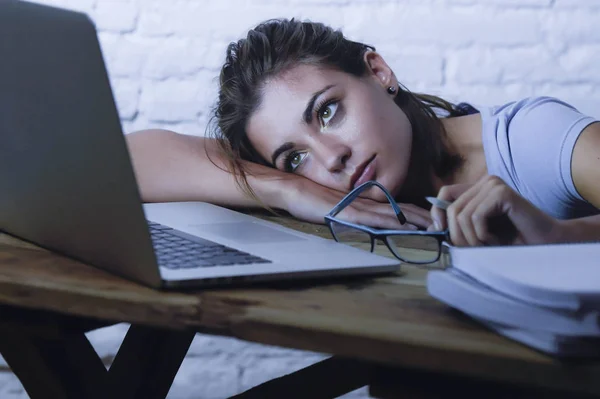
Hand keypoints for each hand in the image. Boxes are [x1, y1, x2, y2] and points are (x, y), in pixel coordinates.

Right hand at [280, 177, 431, 229]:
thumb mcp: (336, 208)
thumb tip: (366, 220)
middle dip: (420, 216)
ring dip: (412, 220)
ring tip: (431, 225)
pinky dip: (391, 223)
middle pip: (397, 209)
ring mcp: (356, 207)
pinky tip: (403, 226)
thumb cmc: (311, 199)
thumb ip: (352, 212)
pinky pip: (373, 219)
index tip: (430, 217)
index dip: (412, 212)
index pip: (392, 207)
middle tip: (441, 222)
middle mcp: (363, 203)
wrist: (294, 191)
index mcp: (362, 203)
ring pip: (390, 214)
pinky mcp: (347, 213)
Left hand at [430, 175, 563, 245]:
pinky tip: (497, 241)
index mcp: (478, 188)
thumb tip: (429, 228)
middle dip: (458, 236)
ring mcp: (494, 185)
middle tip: (474, 249)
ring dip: (472, 239)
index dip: (437, 214)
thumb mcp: (477, 234)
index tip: (441, 233)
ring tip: (489, 245)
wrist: (546, 244)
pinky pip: (476, 217)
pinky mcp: (502, 193)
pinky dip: (482, 235)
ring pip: (461, 215)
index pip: (444, 194)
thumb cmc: (512, 241)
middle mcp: (485, 181)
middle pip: (451, 209)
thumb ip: (455, 228)